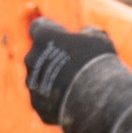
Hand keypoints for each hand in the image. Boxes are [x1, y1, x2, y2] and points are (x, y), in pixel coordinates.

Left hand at [24, 13, 131, 132]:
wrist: (97, 100)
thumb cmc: (98, 63)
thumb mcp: (99, 39)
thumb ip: (88, 33)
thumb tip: (85, 33)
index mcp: (43, 36)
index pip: (38, 27)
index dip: (52, 31)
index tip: (65, 38)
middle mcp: (31, 58)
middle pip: (38, 55)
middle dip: (52, 58)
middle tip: (73, 66)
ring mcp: (32, 84)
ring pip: (40, 79)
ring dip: (53, 81)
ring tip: (75, 89)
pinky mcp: (37, 105)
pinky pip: (45, 101)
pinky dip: (56, 102)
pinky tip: (73, 104)